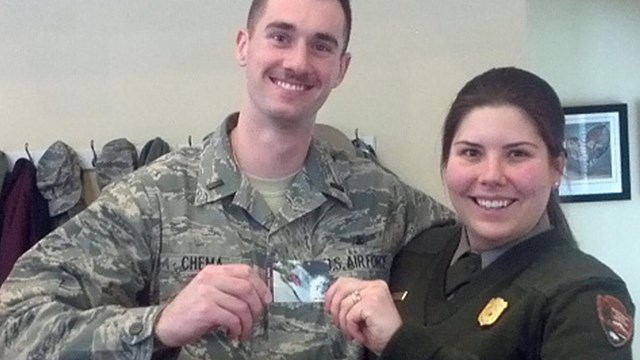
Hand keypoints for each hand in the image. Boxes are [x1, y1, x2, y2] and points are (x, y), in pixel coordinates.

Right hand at [154, 264, 271, 346]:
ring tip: (243, 330)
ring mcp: (207, 293)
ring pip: (241, 305)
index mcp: (214, 271)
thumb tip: (258, 297)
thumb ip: (230, 289)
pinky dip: (237, 328)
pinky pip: (232, 318)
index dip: (261, 285)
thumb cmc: (191, 310)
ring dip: (248, 322)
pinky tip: (233, 333)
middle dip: (257, 305)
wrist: (165, 324)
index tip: (266, 299)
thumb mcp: (210, 292)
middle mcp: (210, 279)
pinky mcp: (205, 309)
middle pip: (247, 287)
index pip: (246, 270)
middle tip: (256, 317)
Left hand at [325, 277, 401, 354]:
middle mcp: (374, 286)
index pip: (344, 281)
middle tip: (338, 322)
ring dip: (344, 323)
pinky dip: (351, 328)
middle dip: (334, 308)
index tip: (328, 306)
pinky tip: (359, 333)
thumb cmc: (382, 332)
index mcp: (372, 286)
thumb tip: (331, 302)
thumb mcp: (362, 313)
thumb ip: (351, 302)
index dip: (332, 294)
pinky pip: (349, 315)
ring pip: (343, 304)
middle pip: (341, 288)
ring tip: (352, 331)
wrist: (397, 343)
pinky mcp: (372, 303)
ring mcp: (373, 293)